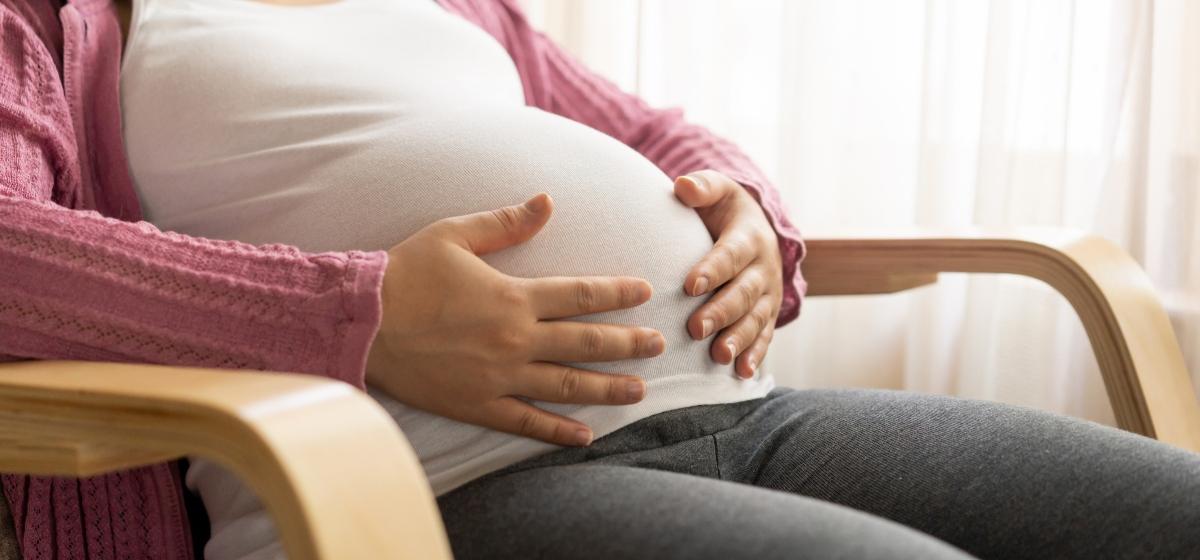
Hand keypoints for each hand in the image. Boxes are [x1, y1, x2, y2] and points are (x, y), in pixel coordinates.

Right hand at [366, 194, 664, 446]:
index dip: (617, 292)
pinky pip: (527, 422)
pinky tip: (586, 436)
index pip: (581, 294)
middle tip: (659, 345)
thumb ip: (506, 222)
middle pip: (587, 342)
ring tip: (640, 391)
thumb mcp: (454, 235)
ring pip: (568, 385)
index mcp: (514, 296)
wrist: (360, 323)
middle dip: (628, 343)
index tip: (645, 291)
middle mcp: (515, 339)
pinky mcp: (478, 405)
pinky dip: (559, 431)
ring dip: (608, 388)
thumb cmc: (405, 273)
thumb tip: (548, 200)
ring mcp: (500, 377)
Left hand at [674, 170, 782, 378]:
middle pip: (743, 292)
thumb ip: (702, 187)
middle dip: (721, 311)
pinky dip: (755, 355)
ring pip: (755, 319)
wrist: (756, 229)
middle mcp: (763, 268)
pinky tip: (742, 374)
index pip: (731, 254)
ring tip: (720, 355)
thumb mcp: (718, 191)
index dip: (713, 269)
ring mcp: (768, 294)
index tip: (690, 285)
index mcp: (749, 237)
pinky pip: (764, 336)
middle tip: (695, 328)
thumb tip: (682, 186)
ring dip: (738, 338)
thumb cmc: (724, 210)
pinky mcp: (767, 315)